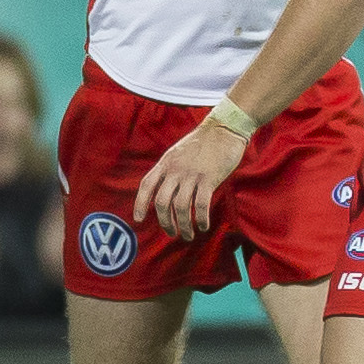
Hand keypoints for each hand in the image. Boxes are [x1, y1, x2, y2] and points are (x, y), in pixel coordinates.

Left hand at [136, 118, 250, 238]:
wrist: (224, 128)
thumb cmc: (203, 142)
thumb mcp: (178, 152)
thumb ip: (170, 169)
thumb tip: (166, 190)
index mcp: (166, 163)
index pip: (147, 185)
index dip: (140, 204)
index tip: (138, 219)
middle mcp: (175, 170)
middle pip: (162, 202)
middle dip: (165, 222)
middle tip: (171, 232)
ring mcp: (192, 174)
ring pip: (181, 207)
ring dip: (183, 226)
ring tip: (187, 235)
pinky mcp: (209, 179)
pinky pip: (201, 205)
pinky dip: (201, 219)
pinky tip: (203, 226)